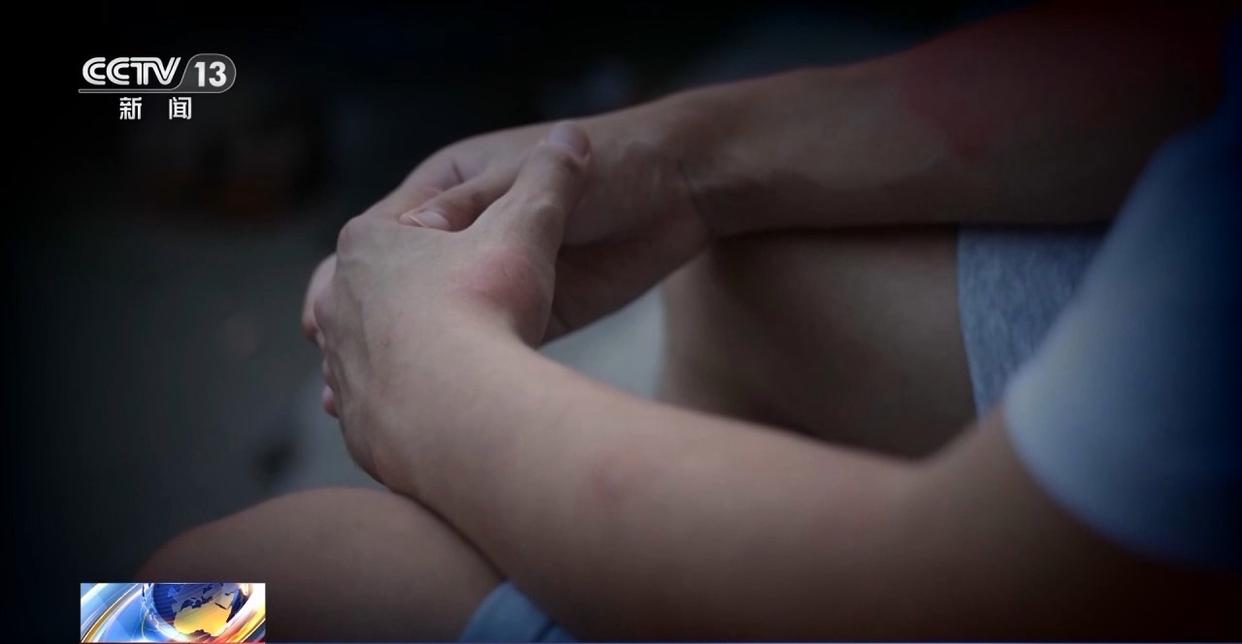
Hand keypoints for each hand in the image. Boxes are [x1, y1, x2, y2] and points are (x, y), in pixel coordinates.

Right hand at [304, 100, 708, 358]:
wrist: (685, 188)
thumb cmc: (610, 169)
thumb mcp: (525, 178)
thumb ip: (470, 206)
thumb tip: (415, 235)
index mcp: (453, 187)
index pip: (387, 233)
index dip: (352, 274)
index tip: (322, 316)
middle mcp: (466, 234)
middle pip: (400, 287)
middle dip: (365, 325)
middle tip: (335, 362)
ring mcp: (497, 277)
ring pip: (435, 323)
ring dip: (405, 357)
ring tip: (361, 396)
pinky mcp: (535, 313)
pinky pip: (485, 345)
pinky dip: (459, 373)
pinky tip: (430, 406)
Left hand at [312, 124, 590, 489]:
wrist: (466, 414)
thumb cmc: (487, 305)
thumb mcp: (530, 224)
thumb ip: (549, 178)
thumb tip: (574, 139)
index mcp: (371, 241)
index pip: (402, 228)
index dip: (442, 236)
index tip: (470, 250)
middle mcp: (343, 303)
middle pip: (376, 291)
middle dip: (404, 297)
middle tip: (453, 307)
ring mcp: (345, 369)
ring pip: (368, 353)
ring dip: (397, 354)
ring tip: (445, 364)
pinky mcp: (363, 427)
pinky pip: (376, 412)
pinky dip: (400, 407)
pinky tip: (438, 414)